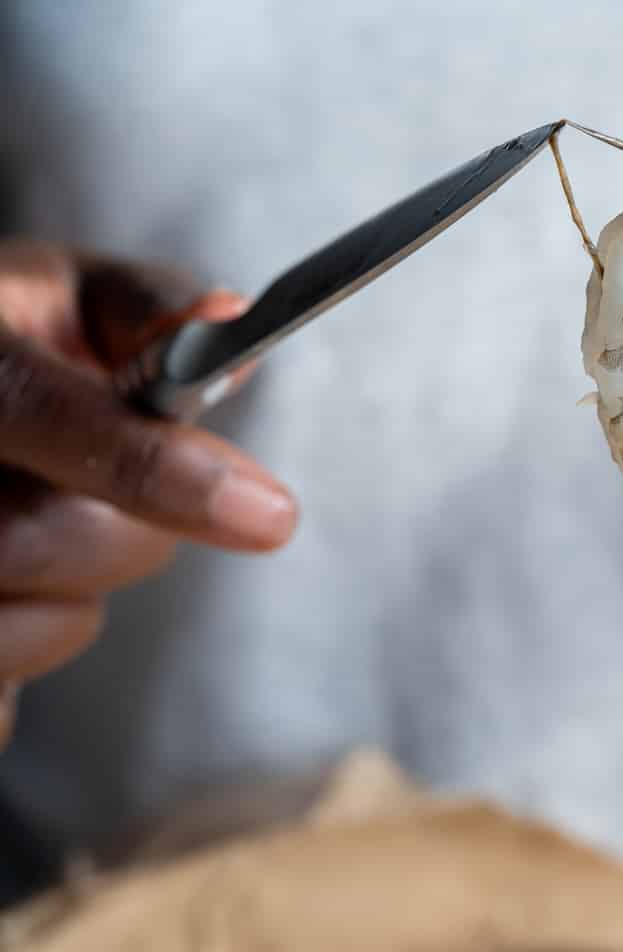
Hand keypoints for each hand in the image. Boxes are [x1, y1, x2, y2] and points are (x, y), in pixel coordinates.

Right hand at [0, 242, 296, 744]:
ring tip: (49, 531)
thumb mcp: (69, 295)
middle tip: (141, 500)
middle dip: (129, 534)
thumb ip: (146, 311)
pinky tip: (16, 592)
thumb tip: (227, 321)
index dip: (151, 466)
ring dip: (71, 601)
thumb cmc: (14, 341)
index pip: (35, 410)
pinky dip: (29, 656)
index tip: (268, 512)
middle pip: (32, 538)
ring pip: (20, 632)